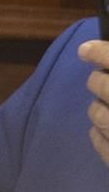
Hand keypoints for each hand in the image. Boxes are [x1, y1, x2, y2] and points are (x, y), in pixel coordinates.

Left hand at [81, 38, 108, 170]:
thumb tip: (102, 58)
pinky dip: (100, 135)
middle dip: (99, 82)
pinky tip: (107, 133)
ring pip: (97, 113)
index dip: (99, 52)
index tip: (85, 51)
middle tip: (101, 83)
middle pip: (102, 85)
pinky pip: (98, 140)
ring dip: (100, 110)